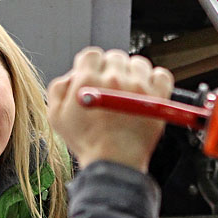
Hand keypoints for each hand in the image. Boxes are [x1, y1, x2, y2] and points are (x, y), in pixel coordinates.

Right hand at [47, 47, 173, 171]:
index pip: (92, 54)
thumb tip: (73, 74)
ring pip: (139, 63)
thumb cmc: (87, 142)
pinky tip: (147, 92)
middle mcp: (114, 78)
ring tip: (130, 92)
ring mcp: (138, 86)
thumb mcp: (56, 116)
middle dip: (113, 70)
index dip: (93, 66)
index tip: (96, 77)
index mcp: (88, 78)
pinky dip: (155, 80)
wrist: (114, 162)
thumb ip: (59, 88)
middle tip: (112, 88)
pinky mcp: (158, 97)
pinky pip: (161, 75)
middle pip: (116, 57)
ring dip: (134, 74)